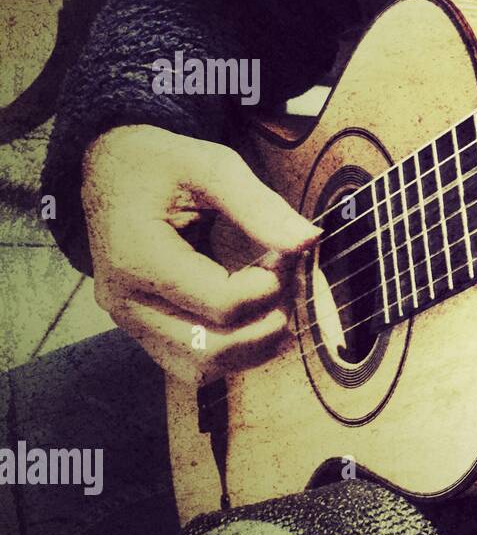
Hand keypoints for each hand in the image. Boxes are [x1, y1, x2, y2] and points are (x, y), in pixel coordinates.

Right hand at [82, 125, 319, 381]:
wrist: (108, 172)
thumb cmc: (160, 165)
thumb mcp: (212, 166)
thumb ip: (260, 206)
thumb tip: (309, 241)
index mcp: (138, 258)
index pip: (222, 305)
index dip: (269, 288)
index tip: (284, 257)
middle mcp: (126, 301)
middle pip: (211, 349)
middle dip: (265, 324)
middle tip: (283, 283)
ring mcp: (129, 321)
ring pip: (201, 368)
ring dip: (252, 346)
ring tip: (273, 302)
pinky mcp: (142, 329)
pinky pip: (191, 364)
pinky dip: (231, 351)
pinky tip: (253, 318)